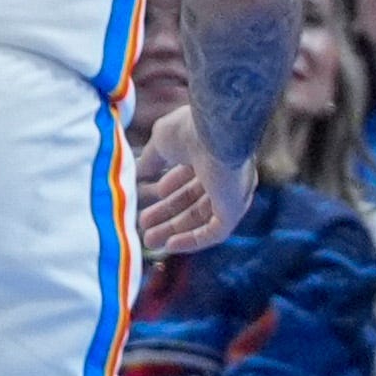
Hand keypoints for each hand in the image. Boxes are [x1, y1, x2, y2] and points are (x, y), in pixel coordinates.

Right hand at [132, 106, 235, 254]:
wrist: (216, 131)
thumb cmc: (190, 129)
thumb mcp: (162, 141)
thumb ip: (152, 158)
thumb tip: (140, 171)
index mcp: (213, 152)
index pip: (193, 175)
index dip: (173, 186)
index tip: (152, 194)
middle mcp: (226, 172)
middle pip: (196, 199)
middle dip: (168, 214)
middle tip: (143, 226)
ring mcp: (233, 191)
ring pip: (203, 217)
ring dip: (175, 230)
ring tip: (148, 239)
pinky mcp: (235, 207)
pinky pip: (215, 231)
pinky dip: (193, 241)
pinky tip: (170, 246)